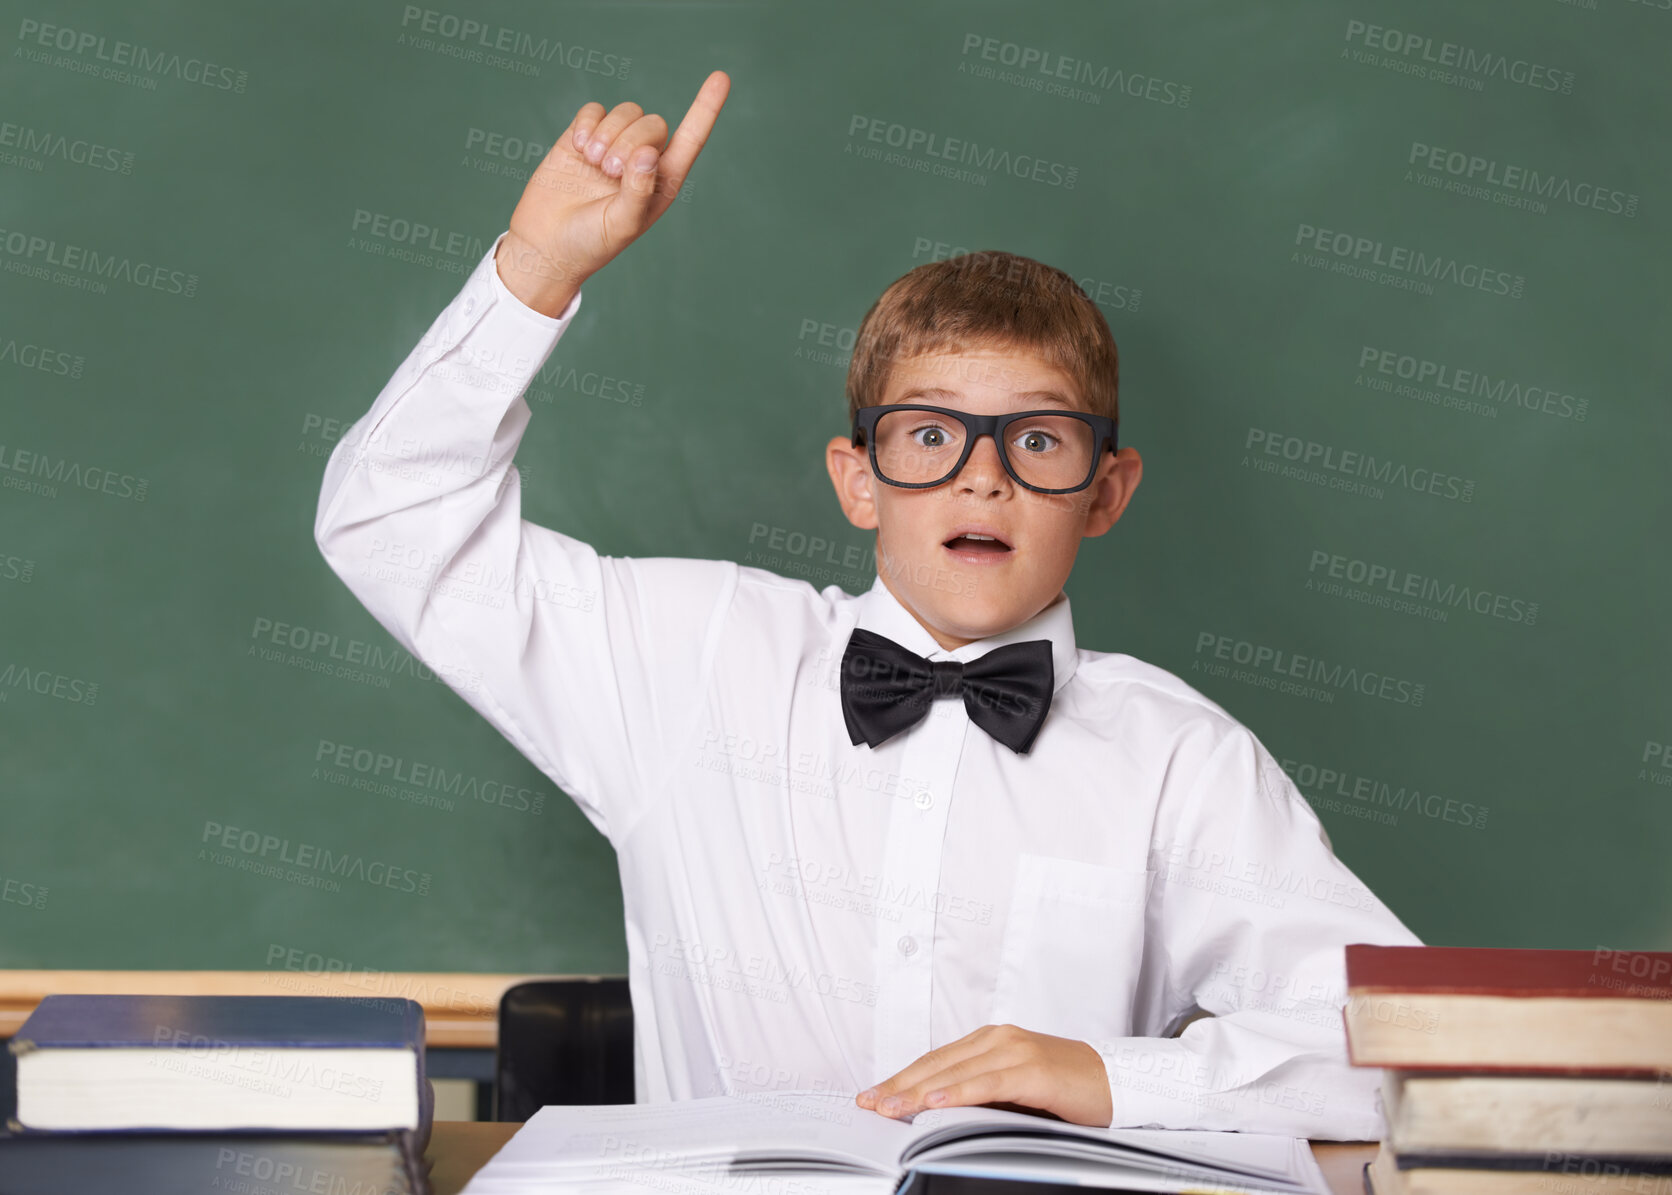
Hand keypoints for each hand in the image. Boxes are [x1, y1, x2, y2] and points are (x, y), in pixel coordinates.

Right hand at [495, 69, 730, 315]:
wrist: (545, 245)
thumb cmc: (590, 243)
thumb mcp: (621, 224)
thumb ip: (639, 190)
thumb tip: (648, 152)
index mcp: (661, 183)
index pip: (690, 140)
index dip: (705, 109)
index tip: (721, 77)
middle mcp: (641, 162)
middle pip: (653, 123)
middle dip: (632, 139)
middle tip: (609, 170)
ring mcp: (611, 147)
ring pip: (625, 112)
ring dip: (609, 133)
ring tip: (593, 162)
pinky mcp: (582, 138)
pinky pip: (594, 110)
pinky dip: (588, 124)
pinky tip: (579, 149)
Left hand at [855, 1024, 1112, 1127]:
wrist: (1118, 1082)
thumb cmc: (1068, 1089)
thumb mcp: (1014, 1089)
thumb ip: (981, 1092)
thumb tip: (935, 1111)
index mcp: (991, 1040)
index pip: (936, 1061)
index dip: (902, 1078)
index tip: (873, 1095)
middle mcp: (999, 1039)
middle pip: (937, 1064)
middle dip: (899, 1085)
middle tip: (869, 1104)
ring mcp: (1015, 1051)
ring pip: (955, 1072)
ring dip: (917, 1091)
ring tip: (889, 1107)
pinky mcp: (1033, 1070)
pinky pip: (986, 1084)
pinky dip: (957, 1093)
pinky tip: (933, 1103)